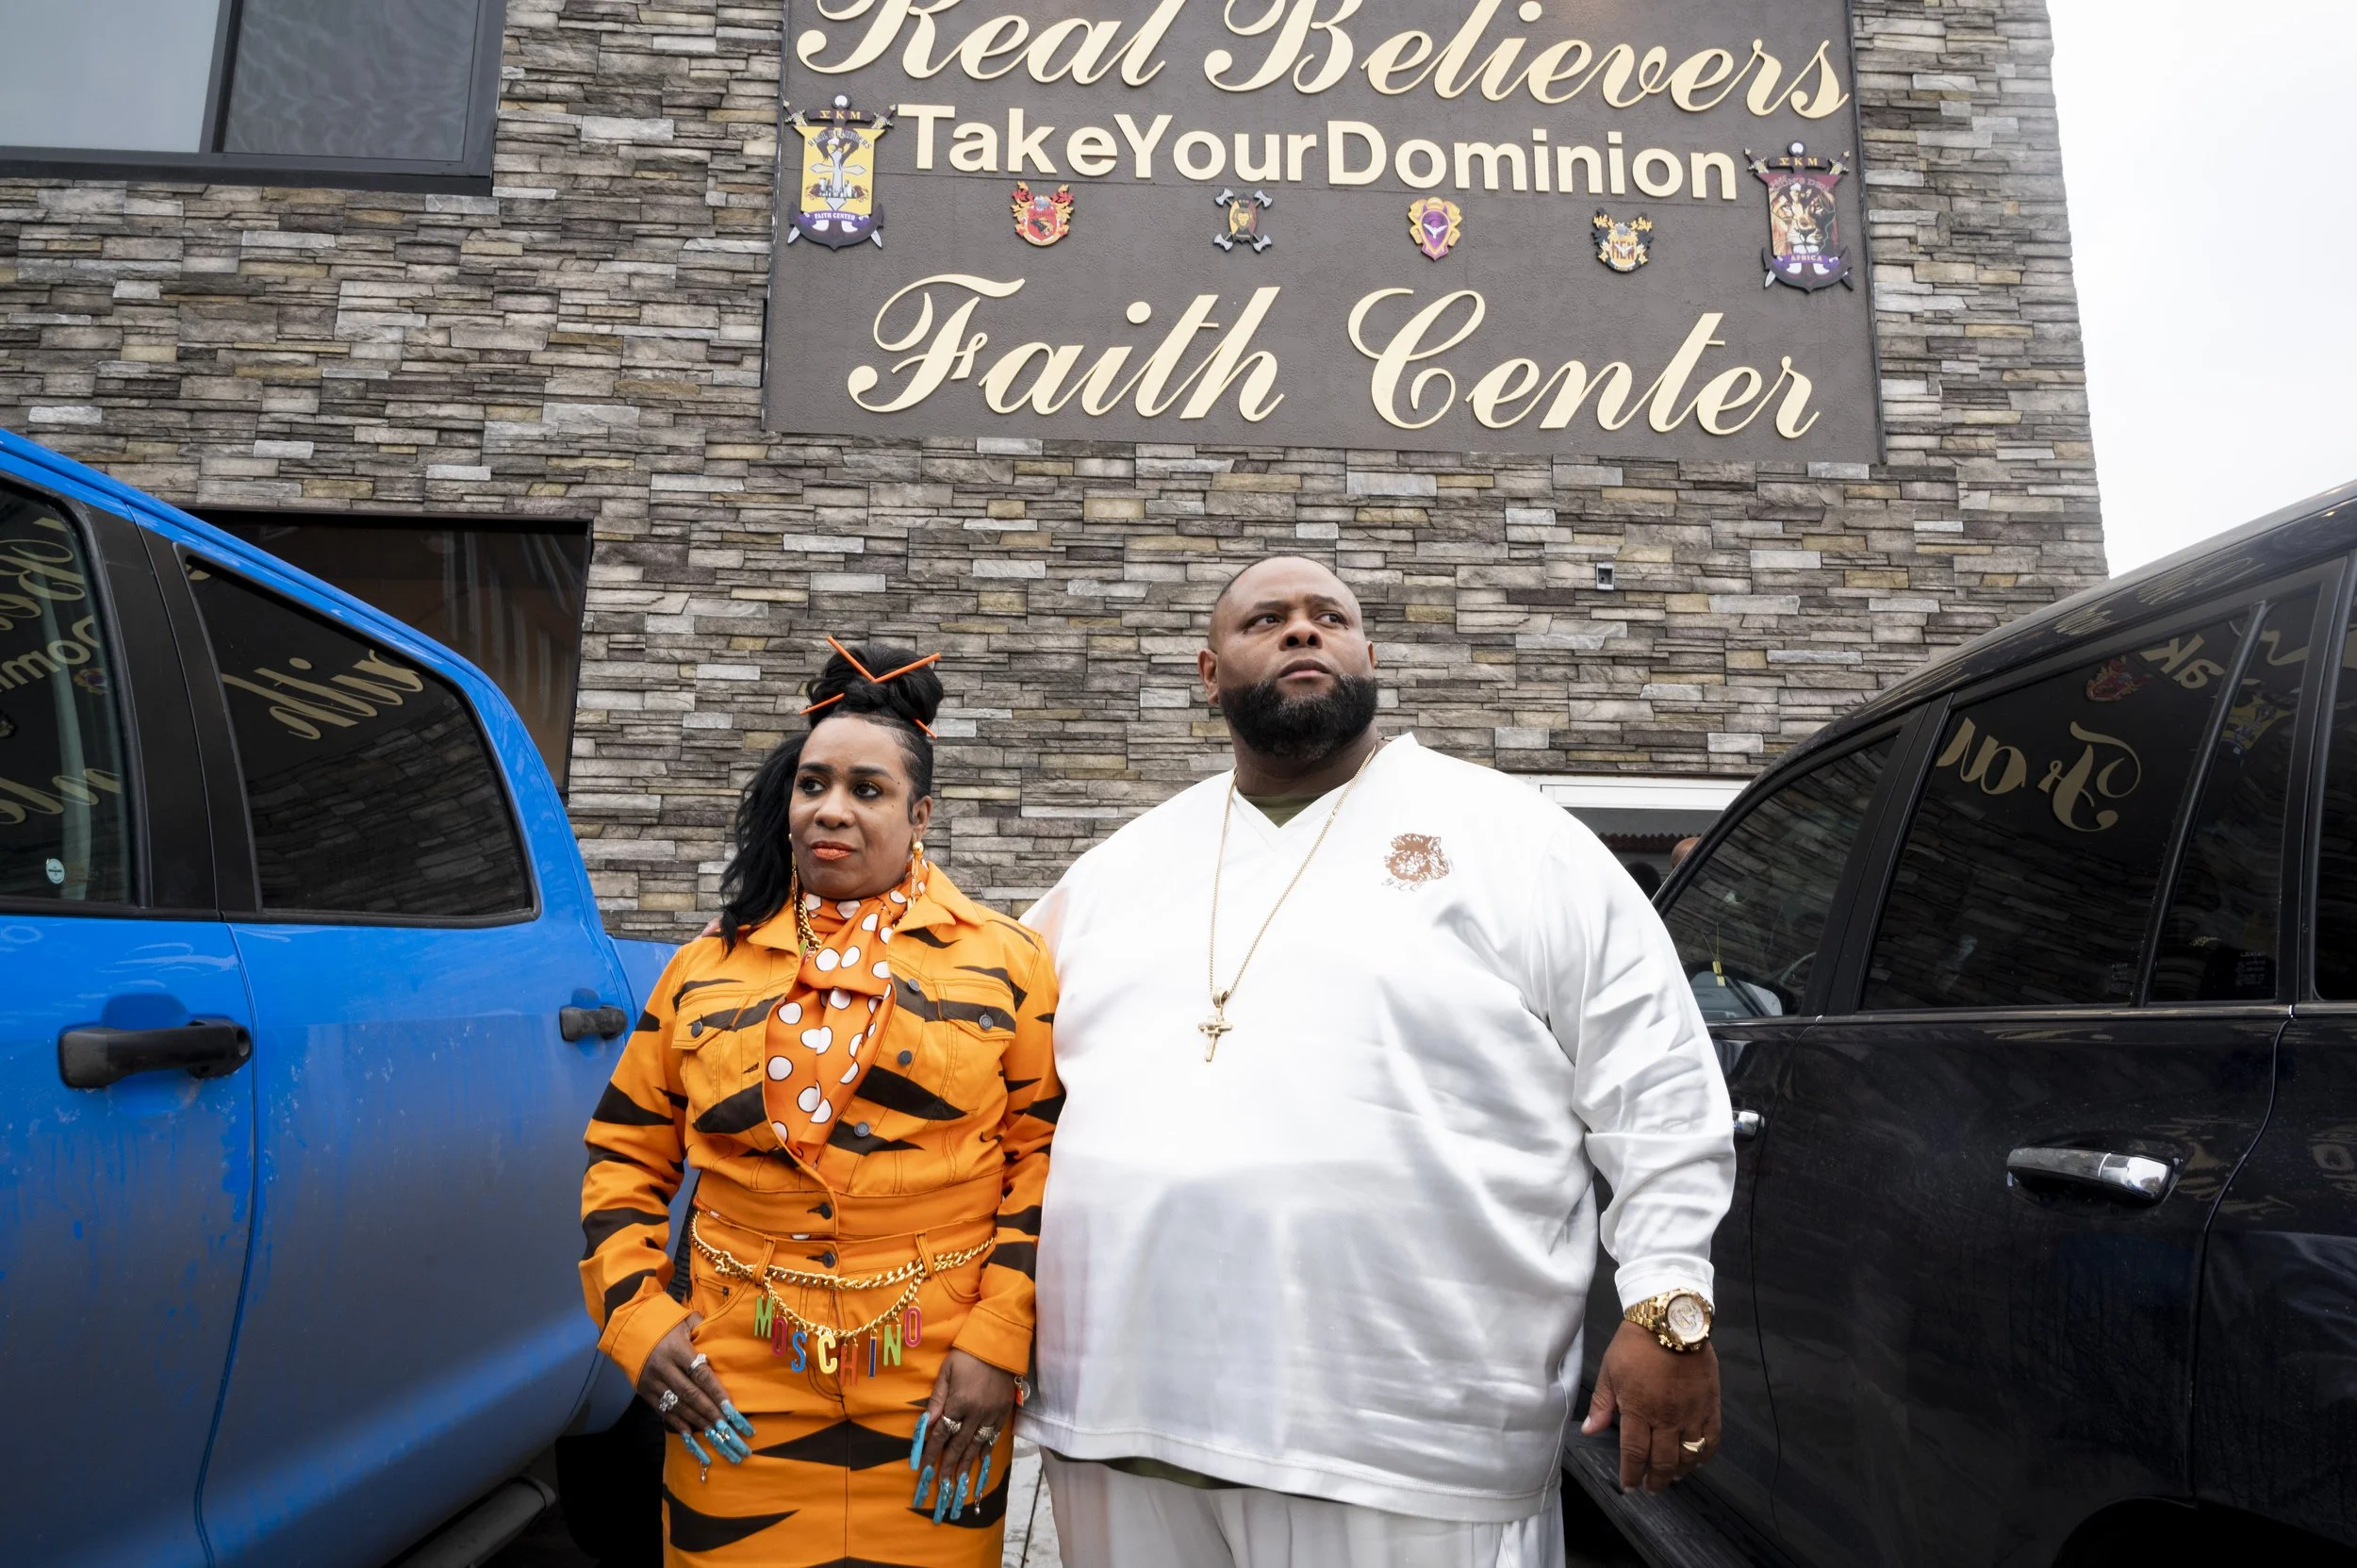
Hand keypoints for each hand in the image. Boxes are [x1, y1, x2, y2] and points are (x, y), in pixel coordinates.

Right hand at [638, 1316, 753, 1464]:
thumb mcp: (684, 1320)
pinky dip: (678, 1423)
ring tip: (715, 1434)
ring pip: (678, 1405)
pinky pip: (663, 1410)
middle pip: (691, 1394)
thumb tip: (724, 1337)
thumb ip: (703, 1328)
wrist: (628, 1330)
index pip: (700, 1373)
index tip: (730, 1408)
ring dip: (698, 1421)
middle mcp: (663, 1367)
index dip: (716, 1391)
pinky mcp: (644, 1392)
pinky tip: (692, 1434)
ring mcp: (652, 1382)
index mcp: (676, 1348)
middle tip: (727, 1428)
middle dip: (710, 1412)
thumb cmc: (664, 1324)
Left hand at [911, 1348, 1015, 1520]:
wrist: (1000, 1344)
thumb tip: (926, 1423)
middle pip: (959, 1445)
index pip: (942, 1434)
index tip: (923, 1470)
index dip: (931, 1453)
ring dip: (966, 1465)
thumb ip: (937, 1399)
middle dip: (948, 1467)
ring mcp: (992, 1414)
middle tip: (940, 1485)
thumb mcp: (947, 1372)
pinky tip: (979, 1462)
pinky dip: (985, 1451)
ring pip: (976, 1445)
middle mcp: (976, 1413)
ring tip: (958, 1483)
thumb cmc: (968, 1355)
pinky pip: (993, 1437)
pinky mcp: (1004, 1412)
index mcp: (959, 1402)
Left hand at [1580, 1320, 1721, 1492]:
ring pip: (1688, 1455)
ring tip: (1671, 1477)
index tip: (1629, 1486)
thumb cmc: (1635, 1344)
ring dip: (1679, 1471)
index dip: (1631, 1474)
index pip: (1634, 1453)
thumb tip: (1590, 1431)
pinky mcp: (1711, 1405)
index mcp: (1638, 1409)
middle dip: (1654, 1479)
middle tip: (1650, 1487)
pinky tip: (1697, 1460)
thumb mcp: (1609, 1370)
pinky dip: (1705, 1455)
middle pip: (1662, 1461)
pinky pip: (1712, 1439)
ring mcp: (1691, 1413)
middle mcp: (1666, 1418)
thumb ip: (1602, 1404)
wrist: (1670, 1320)